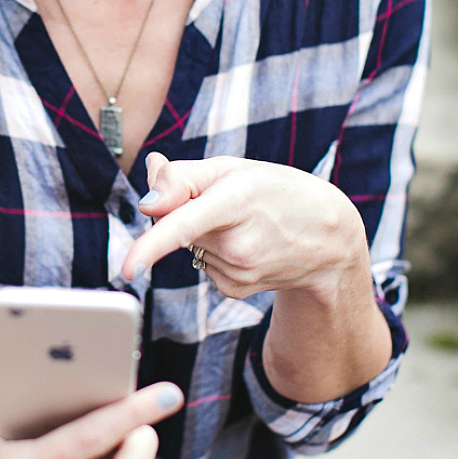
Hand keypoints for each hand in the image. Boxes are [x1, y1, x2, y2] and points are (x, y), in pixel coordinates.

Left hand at [123, 152, 369, 298]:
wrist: (327, 237)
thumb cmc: (276, 192)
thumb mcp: (235, 169)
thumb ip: (182, 177)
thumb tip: (146, 198)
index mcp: (239, 201)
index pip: (186, 224)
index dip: (152, 245)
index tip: (130, 267)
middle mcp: (239, 243)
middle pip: (176, 226)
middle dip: (185, 210)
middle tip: (228, 201)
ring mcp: (238, 272)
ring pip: (188, 246)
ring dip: (202, 233)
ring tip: (245, 224)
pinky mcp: (234, 289)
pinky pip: (201, 264)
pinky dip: (213, 252)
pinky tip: (245, 245)